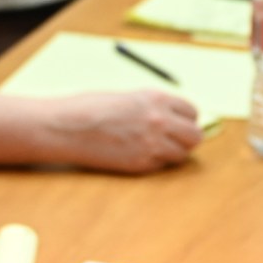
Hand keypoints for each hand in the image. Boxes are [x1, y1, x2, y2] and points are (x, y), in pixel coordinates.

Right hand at [43, 90, 202, 172]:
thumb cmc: (91, 108)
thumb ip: (153, 106)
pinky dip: (155, 163)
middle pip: (195, 136)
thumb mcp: (128, 97)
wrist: (67, 127)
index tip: (178, 123)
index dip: (186, 119)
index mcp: (157, 99)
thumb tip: (172, 118)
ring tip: (153, 148)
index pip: (192, 112)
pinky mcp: (140, 164)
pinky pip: (161, 166)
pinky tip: (136, 154)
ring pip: (182, 155)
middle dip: (186, 138)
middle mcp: (159, 121)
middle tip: (173, 140)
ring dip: (172, 153)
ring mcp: (152, 144)